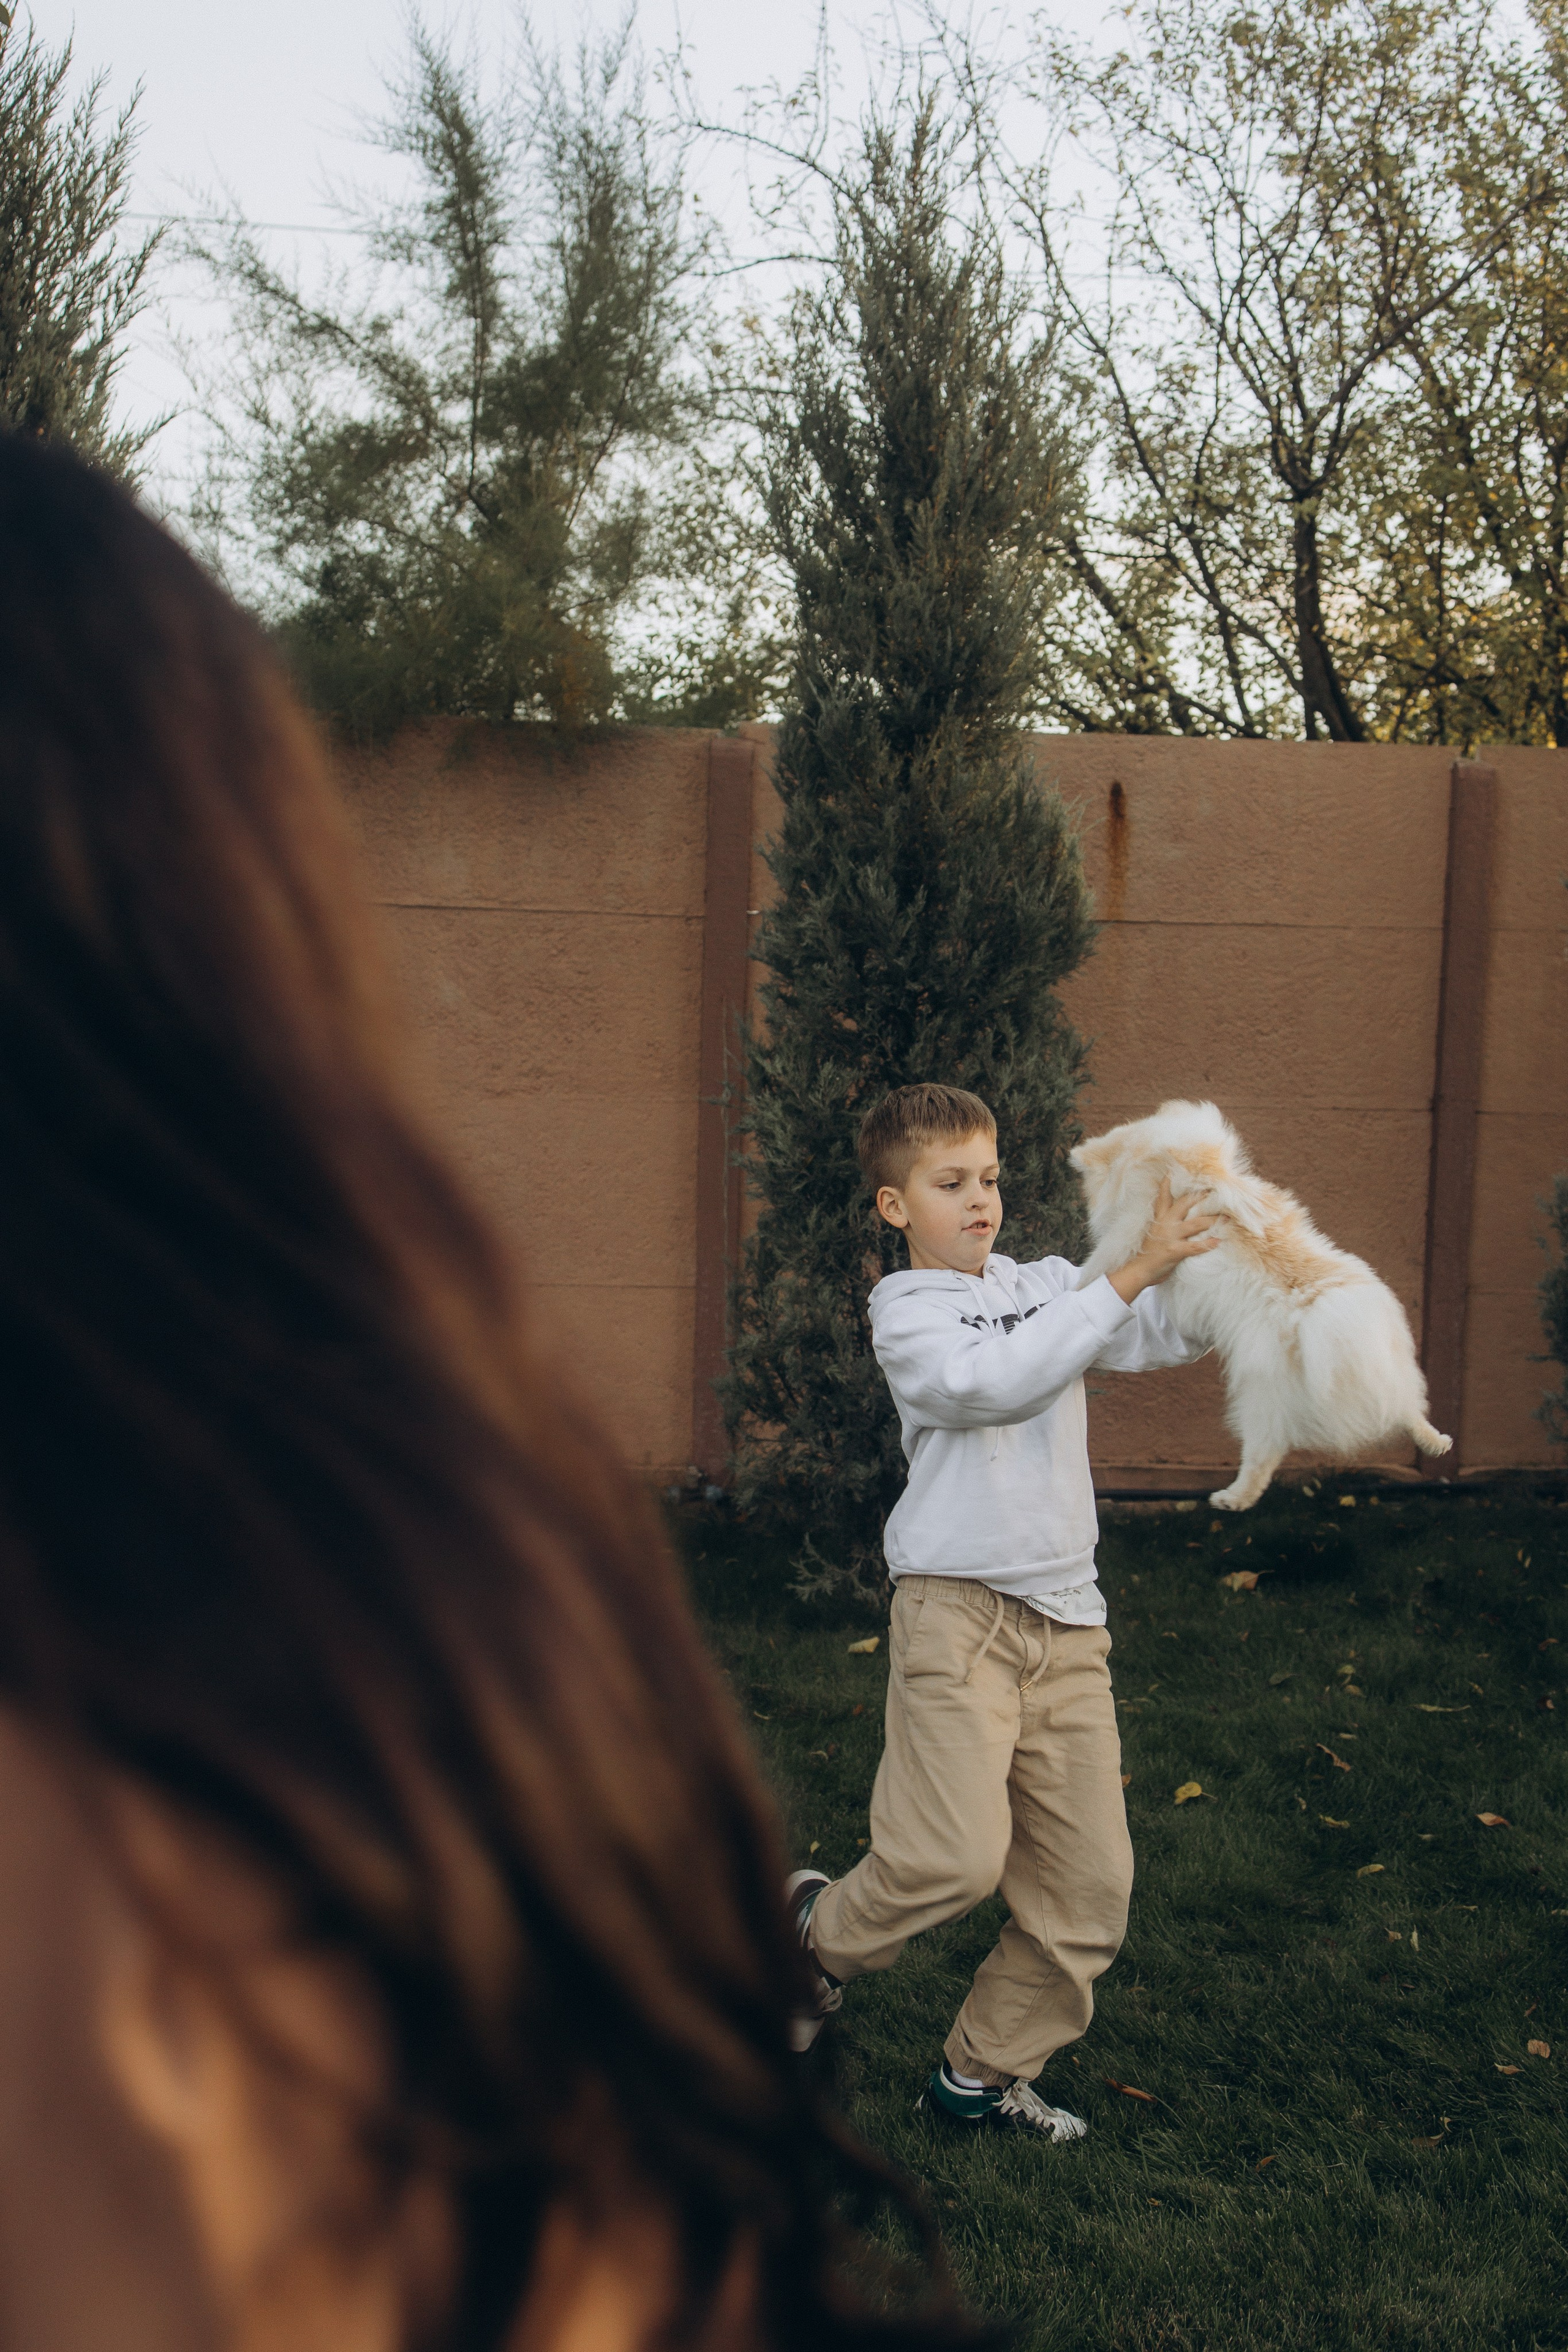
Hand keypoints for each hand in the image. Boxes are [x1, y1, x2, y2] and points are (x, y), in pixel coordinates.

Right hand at [1108, 1176, 1221, 1303]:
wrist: (1137, 1270)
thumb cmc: (1146, 1253)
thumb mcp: (1153, 1231)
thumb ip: (1165, 1222)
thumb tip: (1179, 1216)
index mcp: (1159, 1218)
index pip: (1164, 1196)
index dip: (1170, 1183)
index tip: (1177, 1171)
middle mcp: (1165, 1223)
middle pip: (1185, 1203)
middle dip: (1201, 1196)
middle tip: (1217, 1190)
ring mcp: (1170, 1236)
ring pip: (1195, 1223)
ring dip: (1213, 1220)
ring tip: (1227, 1217)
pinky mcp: (1175, 1250)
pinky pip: (1195, 1246)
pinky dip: (1208, 1244)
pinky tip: (1218, 1241)